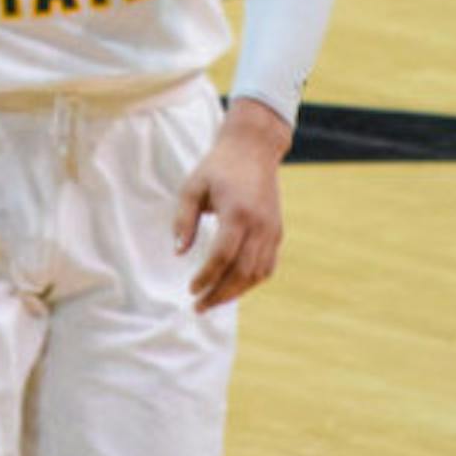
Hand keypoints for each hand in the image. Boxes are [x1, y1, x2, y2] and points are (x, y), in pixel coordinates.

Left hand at [171, 97, 288, 309]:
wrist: (253, 148)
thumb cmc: (218, 167)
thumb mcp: (192, 187)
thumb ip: (183, 220)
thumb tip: (179, 252)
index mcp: (238, 212)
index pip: (223, 256)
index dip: (206, 277)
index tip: (191, 290)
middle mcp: (259, 224)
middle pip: (242, 271)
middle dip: (219, 293)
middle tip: (199, 306)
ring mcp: (272, 230)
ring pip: (257, 273)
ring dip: (235, 292)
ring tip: (213, 301)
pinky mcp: (277, 232)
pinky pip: (267, 266)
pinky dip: (251, 282)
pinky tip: (233, 287)